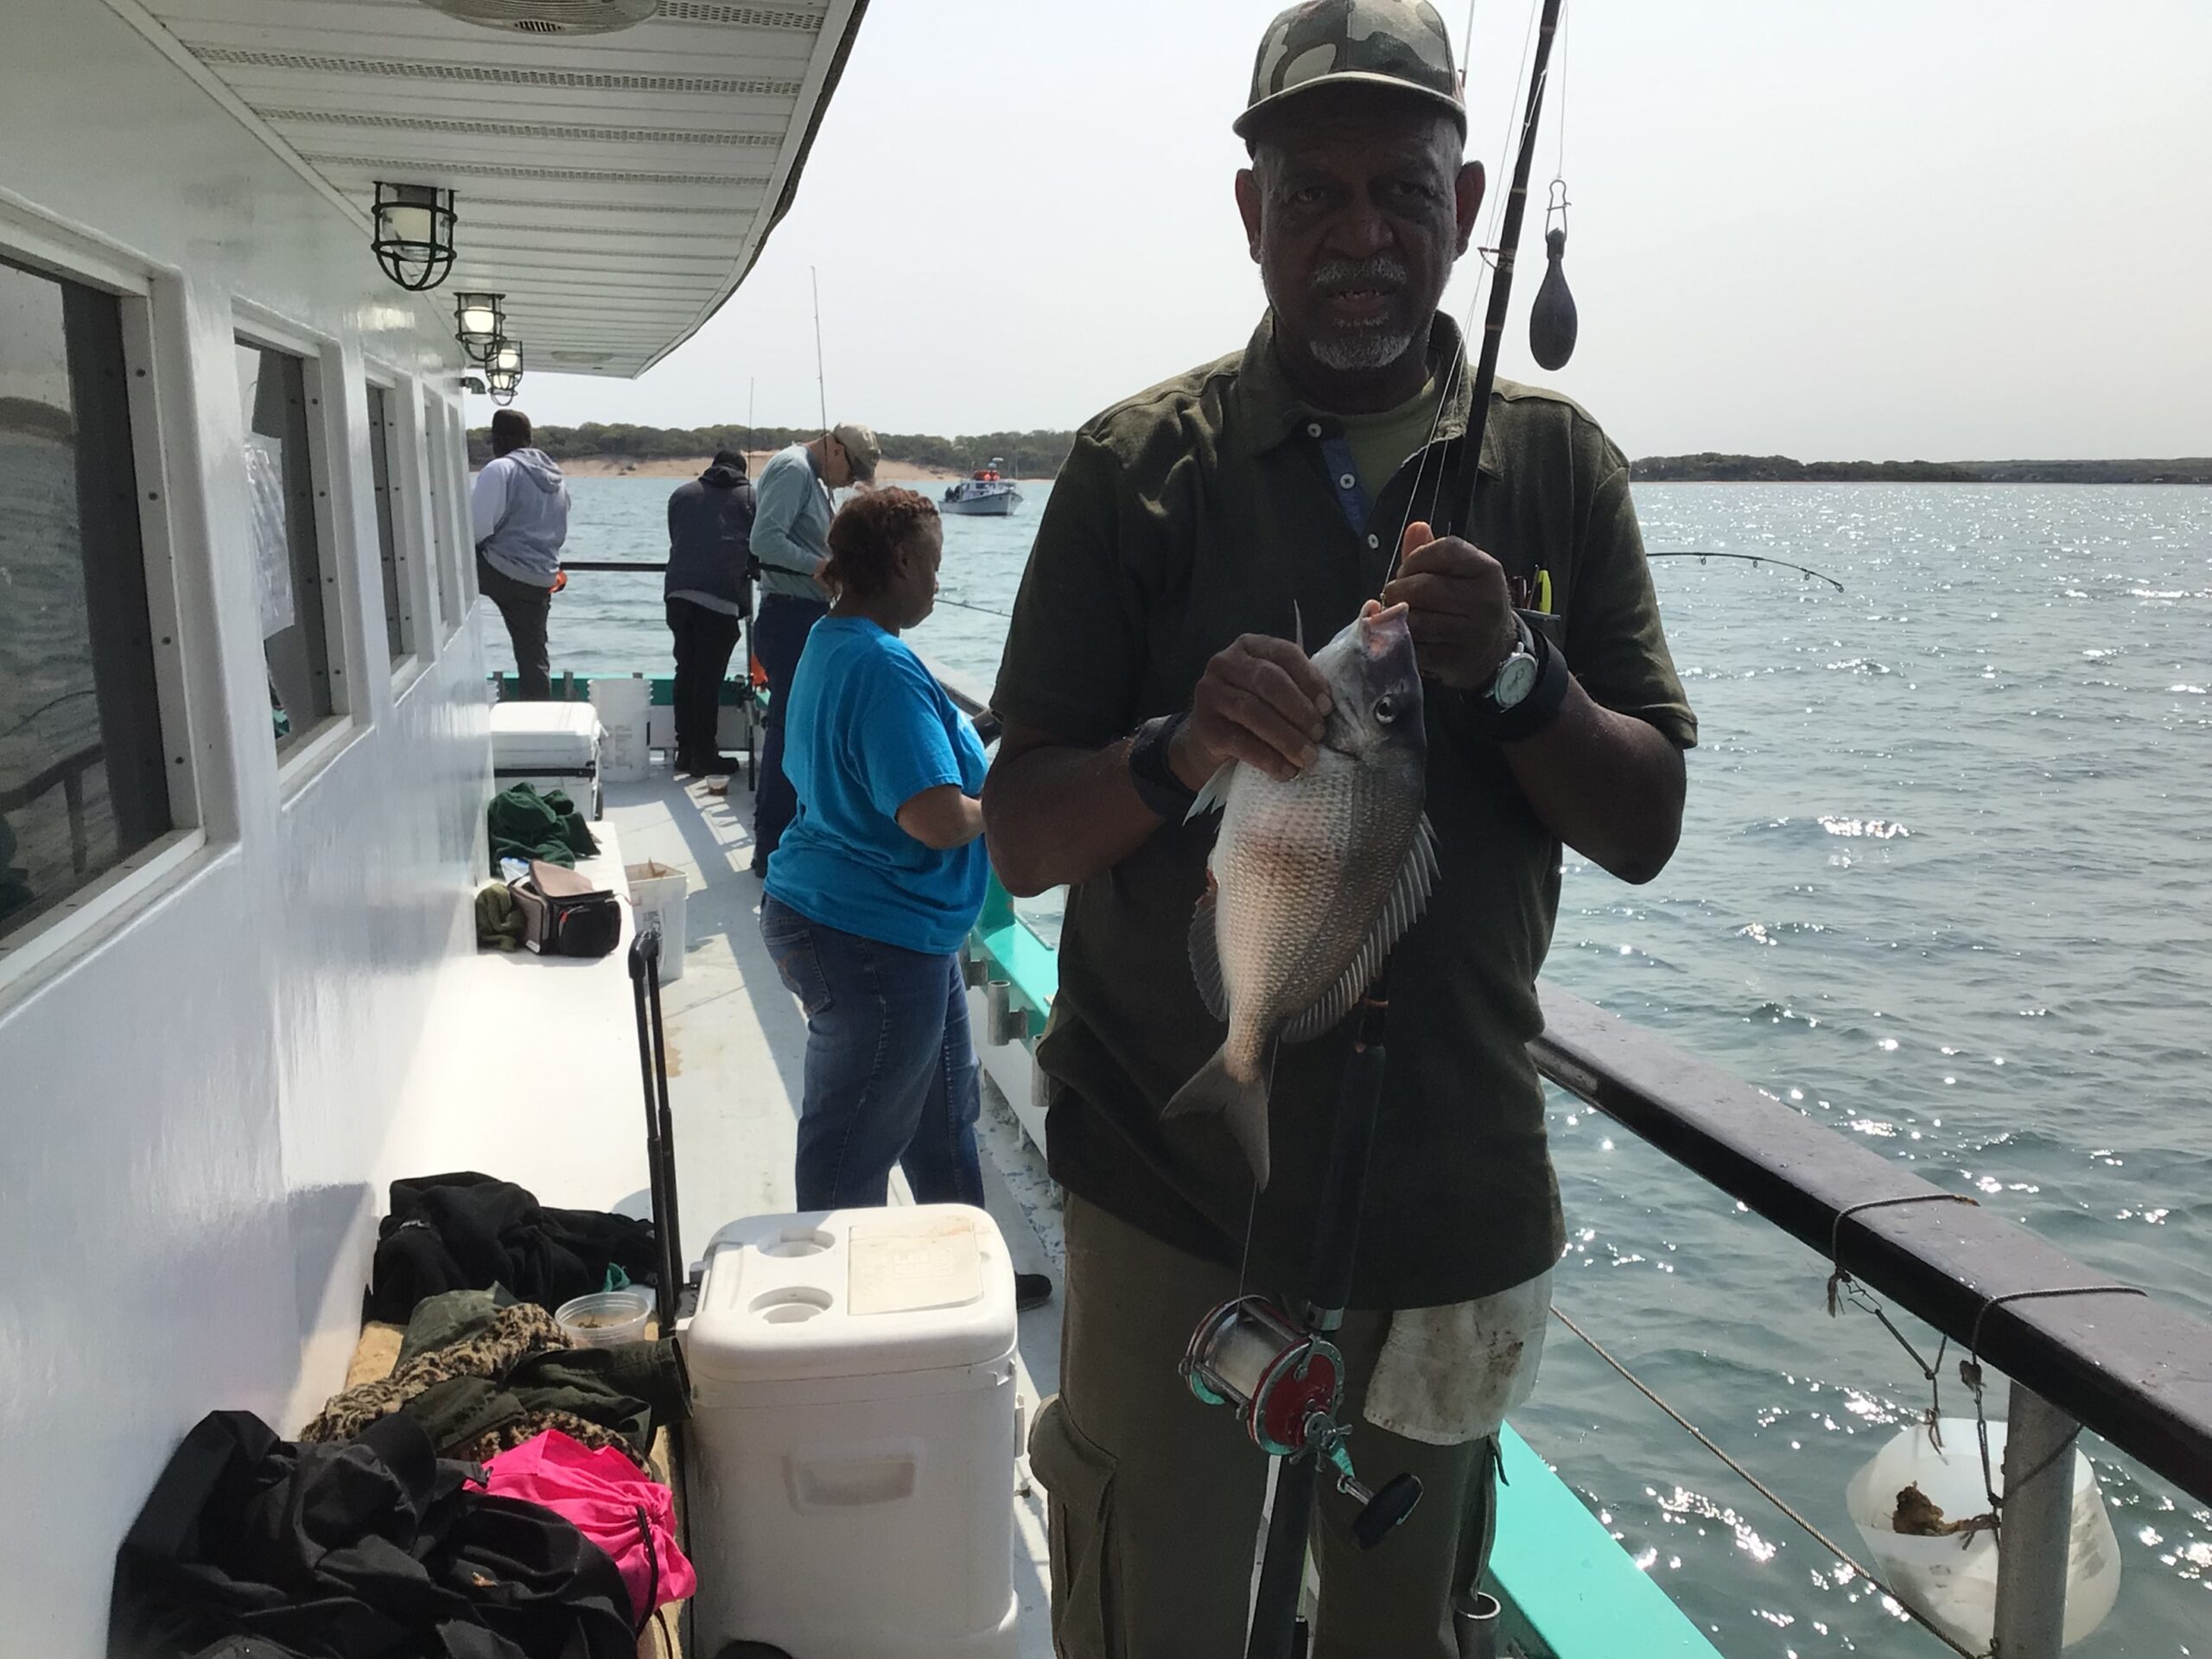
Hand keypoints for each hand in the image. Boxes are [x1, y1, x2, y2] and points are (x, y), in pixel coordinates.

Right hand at [1172, 633, 1332, 784]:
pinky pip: (1238, 741)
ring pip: (1253, 711)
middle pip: (1268, 680)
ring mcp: (1209, 692)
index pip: (1285, 654)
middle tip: (1319, 735)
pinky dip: (1266, 758)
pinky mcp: (1204, 725)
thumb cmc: (1254, 710)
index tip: (1328, 708)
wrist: (1210, 737)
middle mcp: (1225, 662)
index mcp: (1250, 646)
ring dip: (1285, 737)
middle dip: (1298, 709)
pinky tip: (1285, 771)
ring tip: (1307, 757)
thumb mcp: (1273, 690)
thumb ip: (1297, 688)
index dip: (1309, 680)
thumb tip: (1328, 710)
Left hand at [1380, 520, 1518, 689]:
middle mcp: (1486, 601)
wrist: (1495, 651)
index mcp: (1488, 570)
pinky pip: (1415, 647)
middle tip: (1396, 596)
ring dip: (1397, 618)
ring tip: (1399, 616)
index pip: (1443, 550)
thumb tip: (1416, 528)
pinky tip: (1405, 636)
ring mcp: (1473, 633)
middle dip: (1398, 590)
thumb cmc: (1468, 604)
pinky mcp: (1456, 660)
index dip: (1415, 558)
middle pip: (1423, 588)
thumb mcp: (1459, 573)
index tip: (1406, 570)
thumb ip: (1432, 551)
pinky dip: (1402, 641)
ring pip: (1415, 619)